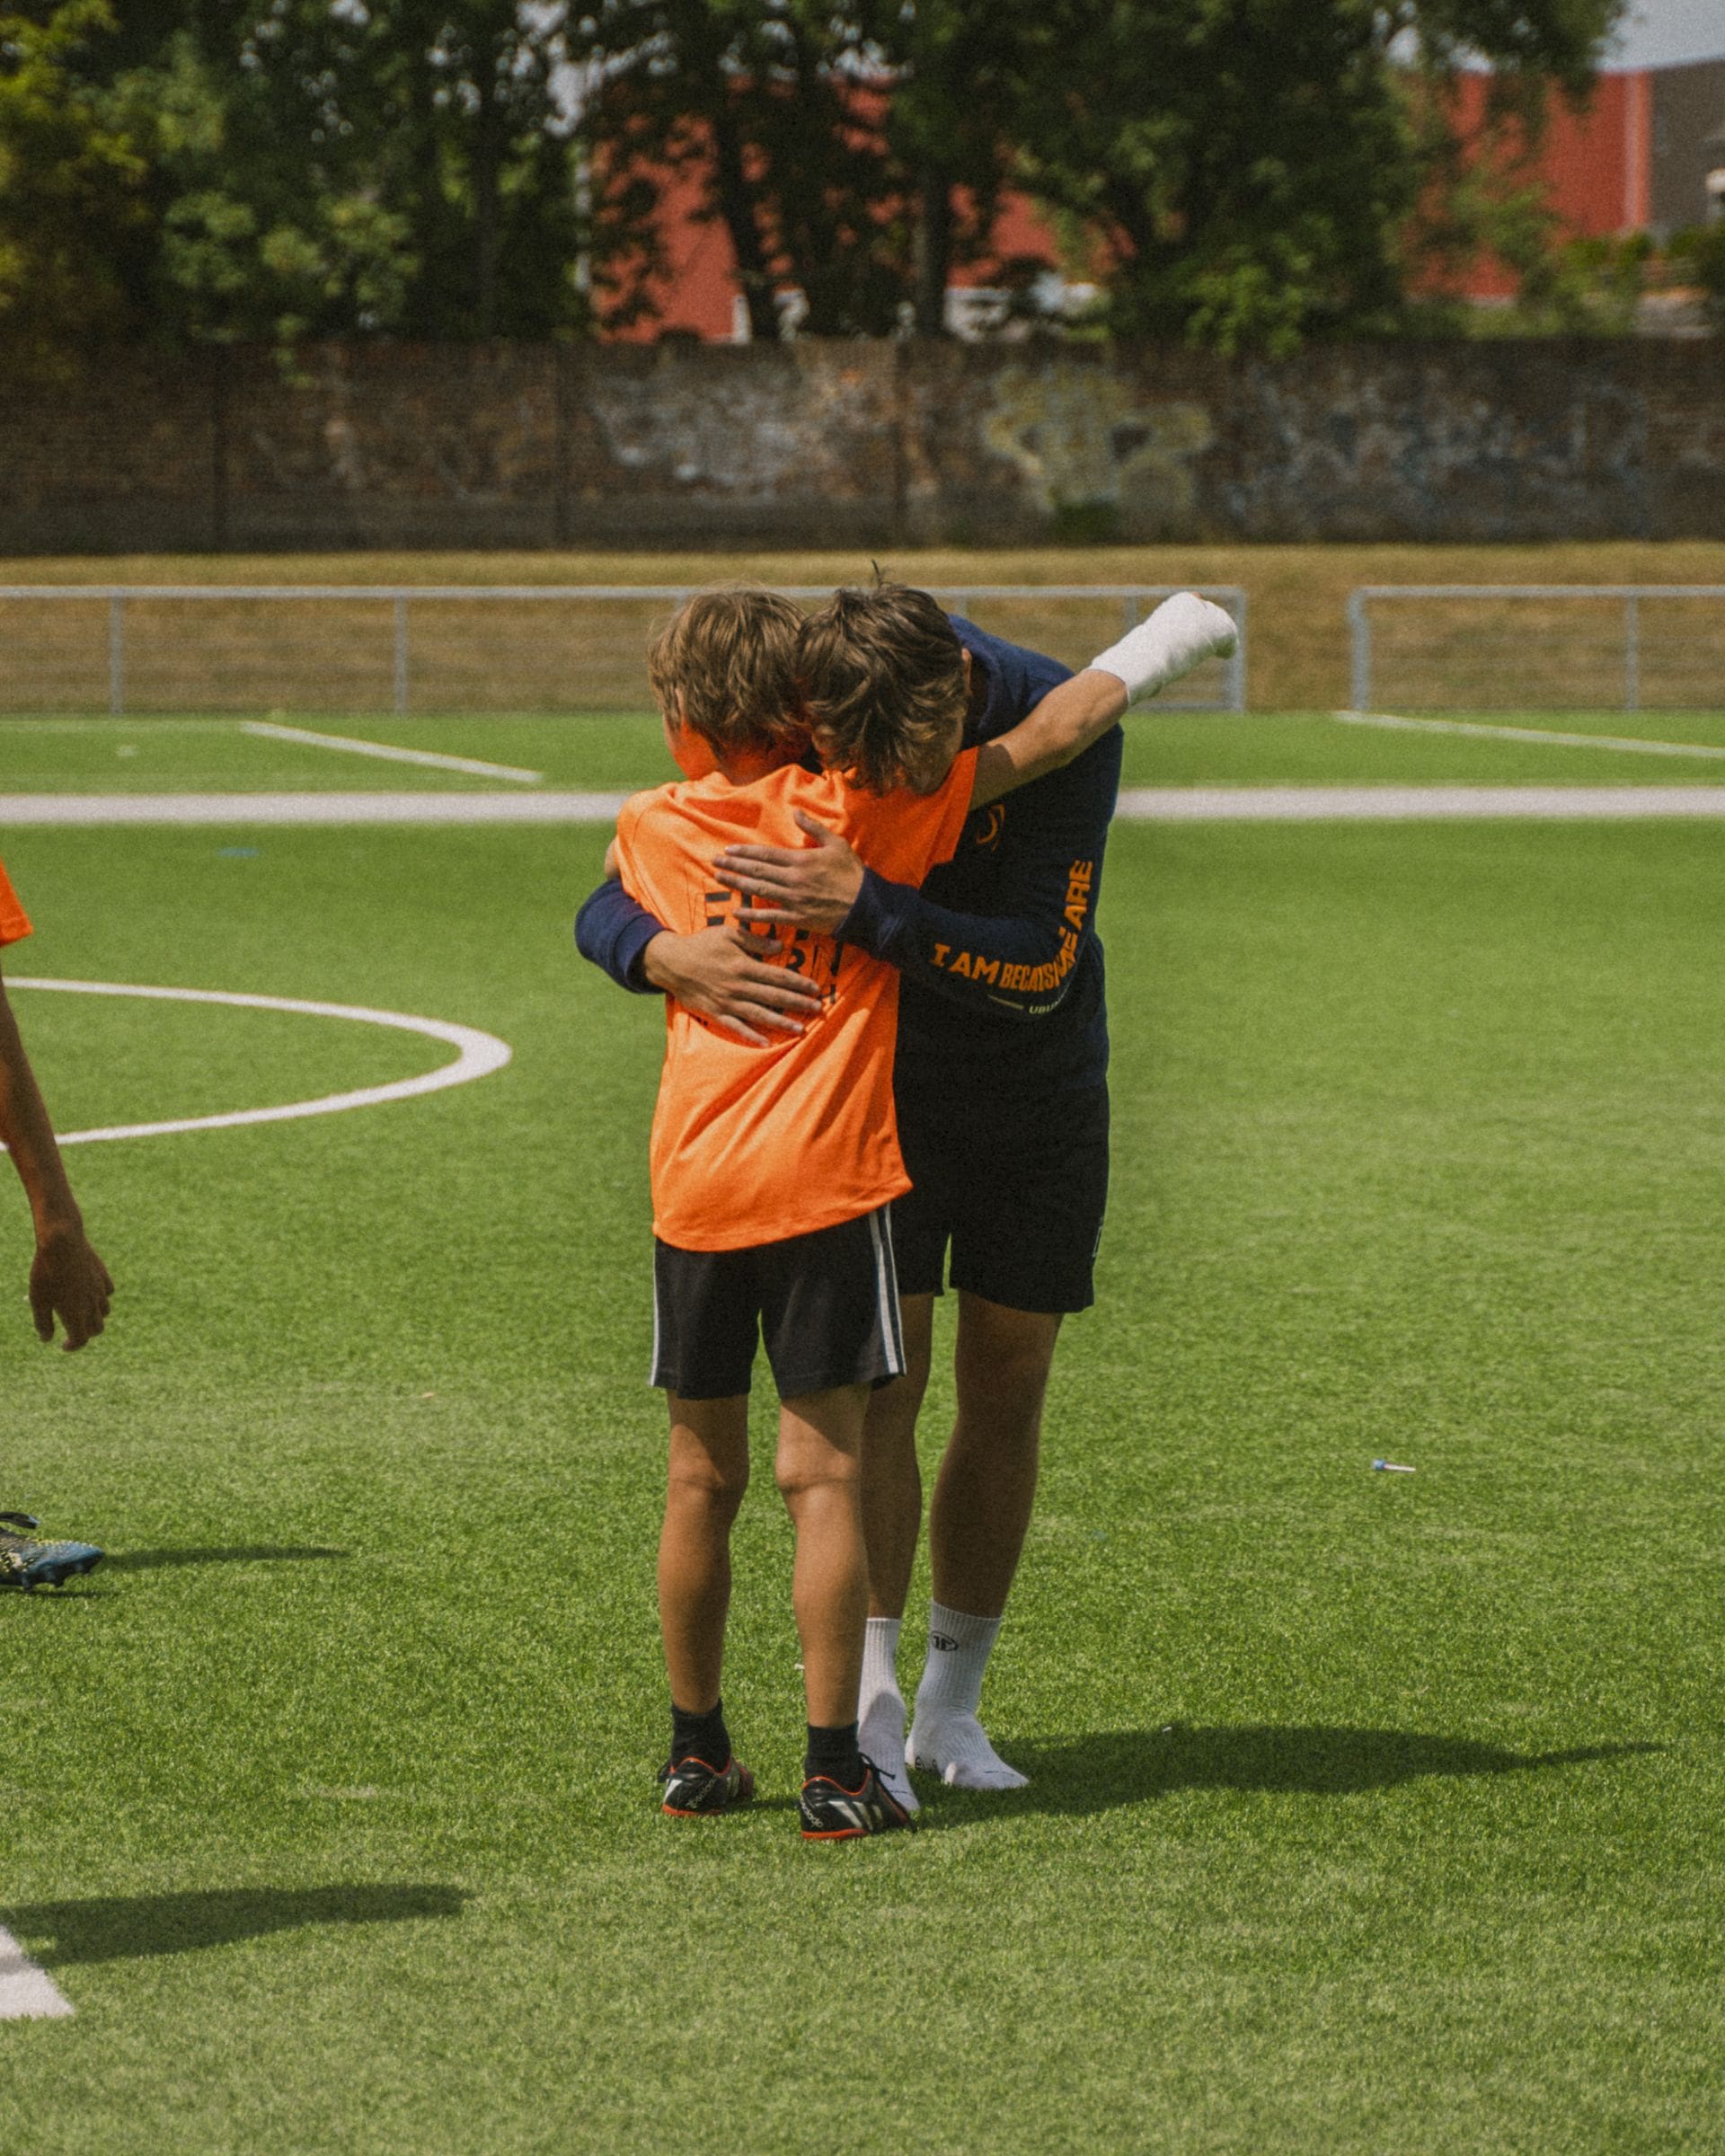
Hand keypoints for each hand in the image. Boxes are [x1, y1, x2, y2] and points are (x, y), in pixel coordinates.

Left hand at [30, 1222, 113, 1350]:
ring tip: (81, 1310)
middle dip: (86, 1333)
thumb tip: (47, 1339)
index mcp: (75, 1315)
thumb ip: (43, 1323)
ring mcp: (100, 1290)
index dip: (72, 1346)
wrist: (62, 1243)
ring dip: (95, 1316)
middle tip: (72, 1329)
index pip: (81, 1340)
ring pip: (105, 1312)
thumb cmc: (46, 1274)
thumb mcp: (38, 1301)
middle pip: (97, 1329)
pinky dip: (101, 1298)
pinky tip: (90, 1291)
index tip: (63, 1344)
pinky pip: (108, 1292)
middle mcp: (92, 1305)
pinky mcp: (103, 1276)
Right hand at [642, 924, 823, 1047]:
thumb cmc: (701, 945)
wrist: (671, 963)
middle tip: (818, 1009)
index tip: (815, 988)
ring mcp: (727, 1002)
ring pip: (759, 1015)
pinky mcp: (715, 1014)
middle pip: (774, 997)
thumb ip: (754, 941)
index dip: (798, 983)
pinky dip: (751, 1036)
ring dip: (781, 1023)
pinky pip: (736, 1028)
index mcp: (743, 966)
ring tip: (800, 1029)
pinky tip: (767, 1043)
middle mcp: (738, 986)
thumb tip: (779, 947)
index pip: (777, 976)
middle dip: (798, 1004)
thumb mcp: (728, 934)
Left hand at [712, 812, 865, 936]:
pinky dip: (753, 915)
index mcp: (801, 860)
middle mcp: (793, 879)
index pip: (766, 855)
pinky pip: (771, 917)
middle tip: (714, 862)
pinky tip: (737, 913)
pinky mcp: (798, 919)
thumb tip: (796, 811)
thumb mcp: (837, 844)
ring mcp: (794, 900)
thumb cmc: (853, 874)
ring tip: (719, 878)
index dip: (744, 853)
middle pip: (757, 871)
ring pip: (759, 891)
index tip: (727, 850)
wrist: (866, 906)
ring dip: (737, 884)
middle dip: (733, 866)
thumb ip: (814, 827)